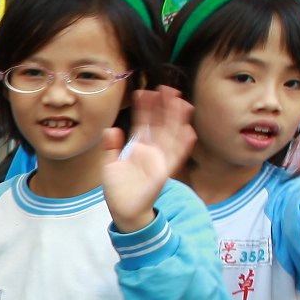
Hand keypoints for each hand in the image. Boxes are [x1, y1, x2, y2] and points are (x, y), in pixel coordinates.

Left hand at [98, 86, 197, 232]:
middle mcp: (152, 152)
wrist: (123, 211)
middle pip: (161, 125)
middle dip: (164, 107)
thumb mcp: (110, 165)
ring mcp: (159, 161)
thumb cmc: (119, 189)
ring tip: (180, 102)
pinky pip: (175, 157)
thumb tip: (111, 128)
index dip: (145, 108)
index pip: (144, 123)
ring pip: (171, 136)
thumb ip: (110, 147)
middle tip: (166, 87)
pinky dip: (183, 145)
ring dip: (176, 120)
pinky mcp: (163, 173)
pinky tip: (189, 131)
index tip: (144, 91)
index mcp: (139, 148)